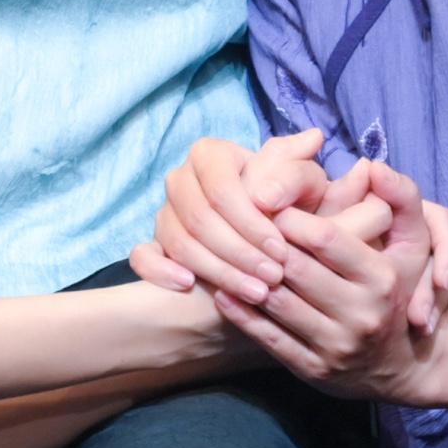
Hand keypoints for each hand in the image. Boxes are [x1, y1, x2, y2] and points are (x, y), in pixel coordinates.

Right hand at [136, 131, 331, 301]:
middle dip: (239, 253)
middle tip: (272, 278)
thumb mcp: (304, 184)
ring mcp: (165, 212)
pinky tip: (188, 286)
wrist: (278, 233)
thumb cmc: (291, 204)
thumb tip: (288, 167)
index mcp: (210, 155)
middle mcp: (181, 179)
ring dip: (217, 271)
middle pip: (199, 219)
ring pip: (179, 242)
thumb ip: (297, 171)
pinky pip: (143, 257)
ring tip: (254, 293)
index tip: (281, 251)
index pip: (222, 190)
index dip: (250, 223)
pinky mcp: (155, 243)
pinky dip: (160, 271)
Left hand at [222, 164, 447, 398]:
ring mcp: (336, 347)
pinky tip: (223, 293)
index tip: (265, 201)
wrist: (401, 366)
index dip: (290, 217)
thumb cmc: (396, 288)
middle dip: (263, 243)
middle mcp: (361, 315)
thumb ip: (399, 197)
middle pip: (295, 269)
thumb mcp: (413, 243)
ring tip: (221, 252)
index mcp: (381, 278)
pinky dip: (242, 314)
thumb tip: (373, 163)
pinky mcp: (313, 371)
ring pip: (278, 303)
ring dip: (245, 277)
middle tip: (232, 220)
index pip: (326, 238)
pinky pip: (268, 338)